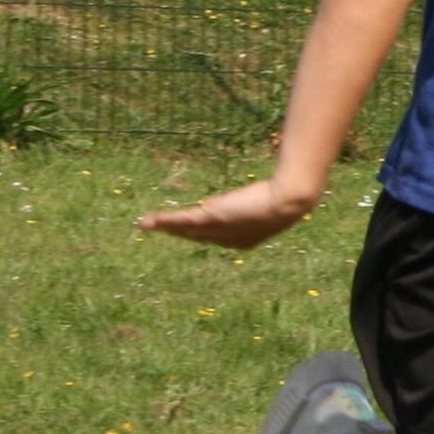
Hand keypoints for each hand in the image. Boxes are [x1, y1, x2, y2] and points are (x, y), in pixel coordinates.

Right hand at [137, 176, 320, 248]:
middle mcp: (226, 240)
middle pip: (195, 235)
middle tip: (158, 228)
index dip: (199, 232)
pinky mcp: (211, 217)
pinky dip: (164, 221)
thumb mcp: (269, 201)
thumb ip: (261, 200)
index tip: (187, 228)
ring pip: (185, 229)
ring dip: (165, 226)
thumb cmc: (287, 196)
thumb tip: (259, 193)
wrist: (288, 200)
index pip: (214, 236)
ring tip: (145, 225)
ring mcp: (217, 229)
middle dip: (176, 231)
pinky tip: (148, 222)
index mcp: (241, 241)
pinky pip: (182, 220)